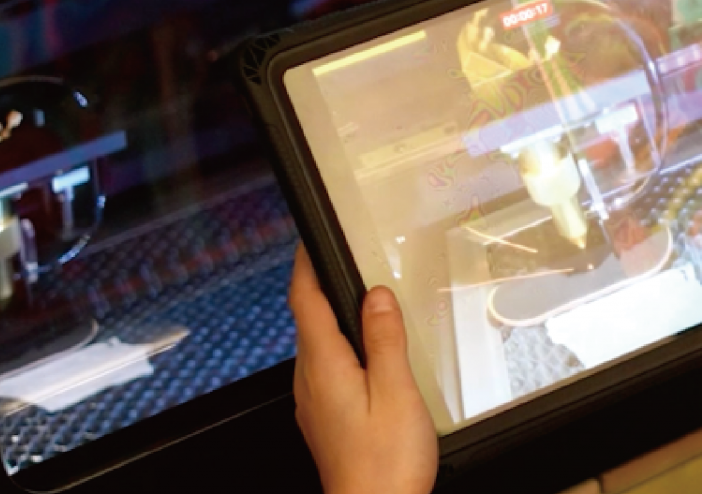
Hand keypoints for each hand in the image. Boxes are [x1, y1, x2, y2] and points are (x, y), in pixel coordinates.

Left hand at [289, 247, 436, 493]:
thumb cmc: (385, 463)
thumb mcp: (396, 391)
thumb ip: (386, 339)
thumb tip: (377, 296)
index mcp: (324, 366)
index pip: (304, 300)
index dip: (306, 265)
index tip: (310, 239)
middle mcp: (309, 381)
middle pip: (309, 320)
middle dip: (323, 286)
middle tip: (345, 258)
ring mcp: (314, 402)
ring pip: (318, 345)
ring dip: (334, 317)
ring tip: (363, 298)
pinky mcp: (325, 418)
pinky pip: (327, 368)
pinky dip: (343, 346)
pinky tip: (369, 352)